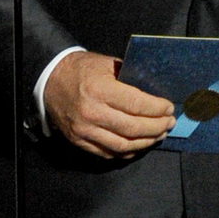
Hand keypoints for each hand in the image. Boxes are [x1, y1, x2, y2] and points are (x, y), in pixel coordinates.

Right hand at [43, 51, 173, 159]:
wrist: (49, 81)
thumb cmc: (81, 69)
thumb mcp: (107, 64)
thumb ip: (130, 77)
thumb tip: (155, 92)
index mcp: (100, 89)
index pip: (137, 104)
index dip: (157, 109)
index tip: (169, 108)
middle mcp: (92, 112)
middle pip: (133, 128)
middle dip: (157, 127)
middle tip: (169, 123)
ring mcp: (84, 131)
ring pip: (123, 145)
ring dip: (146, 142)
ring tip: (159, 135)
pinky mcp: (79, 141)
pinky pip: (108, 153)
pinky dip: (128, 151)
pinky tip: (139, 144)